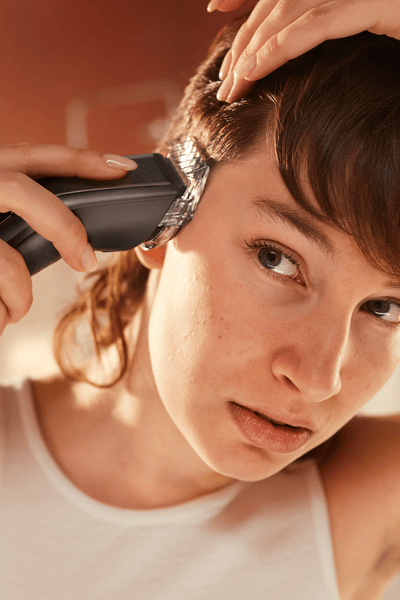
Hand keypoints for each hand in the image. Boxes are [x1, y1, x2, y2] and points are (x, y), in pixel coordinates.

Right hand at [0, 144, 135, 334]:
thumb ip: (15, 211)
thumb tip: (70, 237)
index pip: (35, 155)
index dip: (79, 158)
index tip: (120, 168)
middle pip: (23, 191)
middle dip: (63, 226)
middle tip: (86, 261)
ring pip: (4, 259)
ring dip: (19, 295)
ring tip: (11, 311)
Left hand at [208, 0, 399, 101]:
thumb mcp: (372, 23)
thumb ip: (335, 21)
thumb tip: (299, 40)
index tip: (217, 13)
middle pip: (280, 1)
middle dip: (244, 40)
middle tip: (226, 81)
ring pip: (290, 12)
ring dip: (254, 51)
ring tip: (233, 86)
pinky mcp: (377, 3)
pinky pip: (317, 23)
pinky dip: (281, 46)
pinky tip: (256, 70)